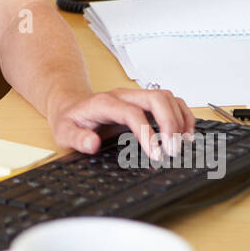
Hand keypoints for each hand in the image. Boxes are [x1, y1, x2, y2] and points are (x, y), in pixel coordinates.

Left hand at [46, 86, 194, 159]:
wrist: (71, 105)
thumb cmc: (71, 120)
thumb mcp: (63, 132)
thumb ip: (76, 139)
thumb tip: (93, 143)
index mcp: (104, 103)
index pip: (132, 113)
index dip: (147, 133)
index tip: (156, 154)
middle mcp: (123, 95)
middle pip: (156, 98)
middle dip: (170, 124)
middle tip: (174, 151)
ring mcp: (136, 96)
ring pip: (167, 97)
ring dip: (179, 118)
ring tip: (183, 143)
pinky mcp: (144, 101)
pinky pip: (170, 101)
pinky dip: (182, 115)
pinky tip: (185, 133)